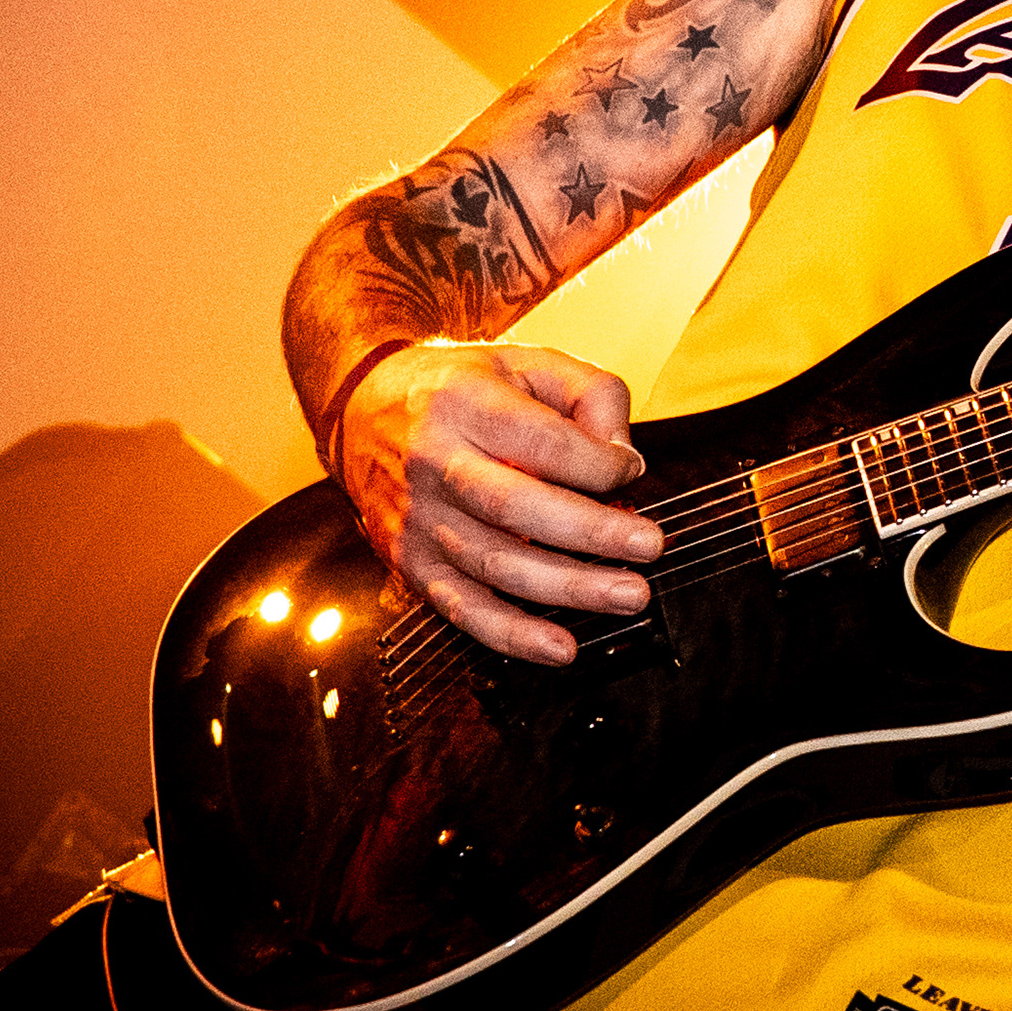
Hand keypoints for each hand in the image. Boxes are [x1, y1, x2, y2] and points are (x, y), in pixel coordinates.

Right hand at [337, 342, 660, 665]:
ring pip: (496, 565)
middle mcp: (433, 461)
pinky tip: (561, 648)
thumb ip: (591, 394)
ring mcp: (418, 518)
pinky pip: (462, 608)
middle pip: (517, 507)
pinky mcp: (409, 561)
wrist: (361, 409)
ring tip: (629, 595)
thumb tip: (625, 459)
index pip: (542, 442)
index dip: (598, 465)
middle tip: (650, 547)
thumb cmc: (462, 389)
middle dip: (592, 534)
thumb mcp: (528, 362)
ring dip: (568, 588)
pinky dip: (513, 635)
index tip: (631, 472)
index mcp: (464, 403)